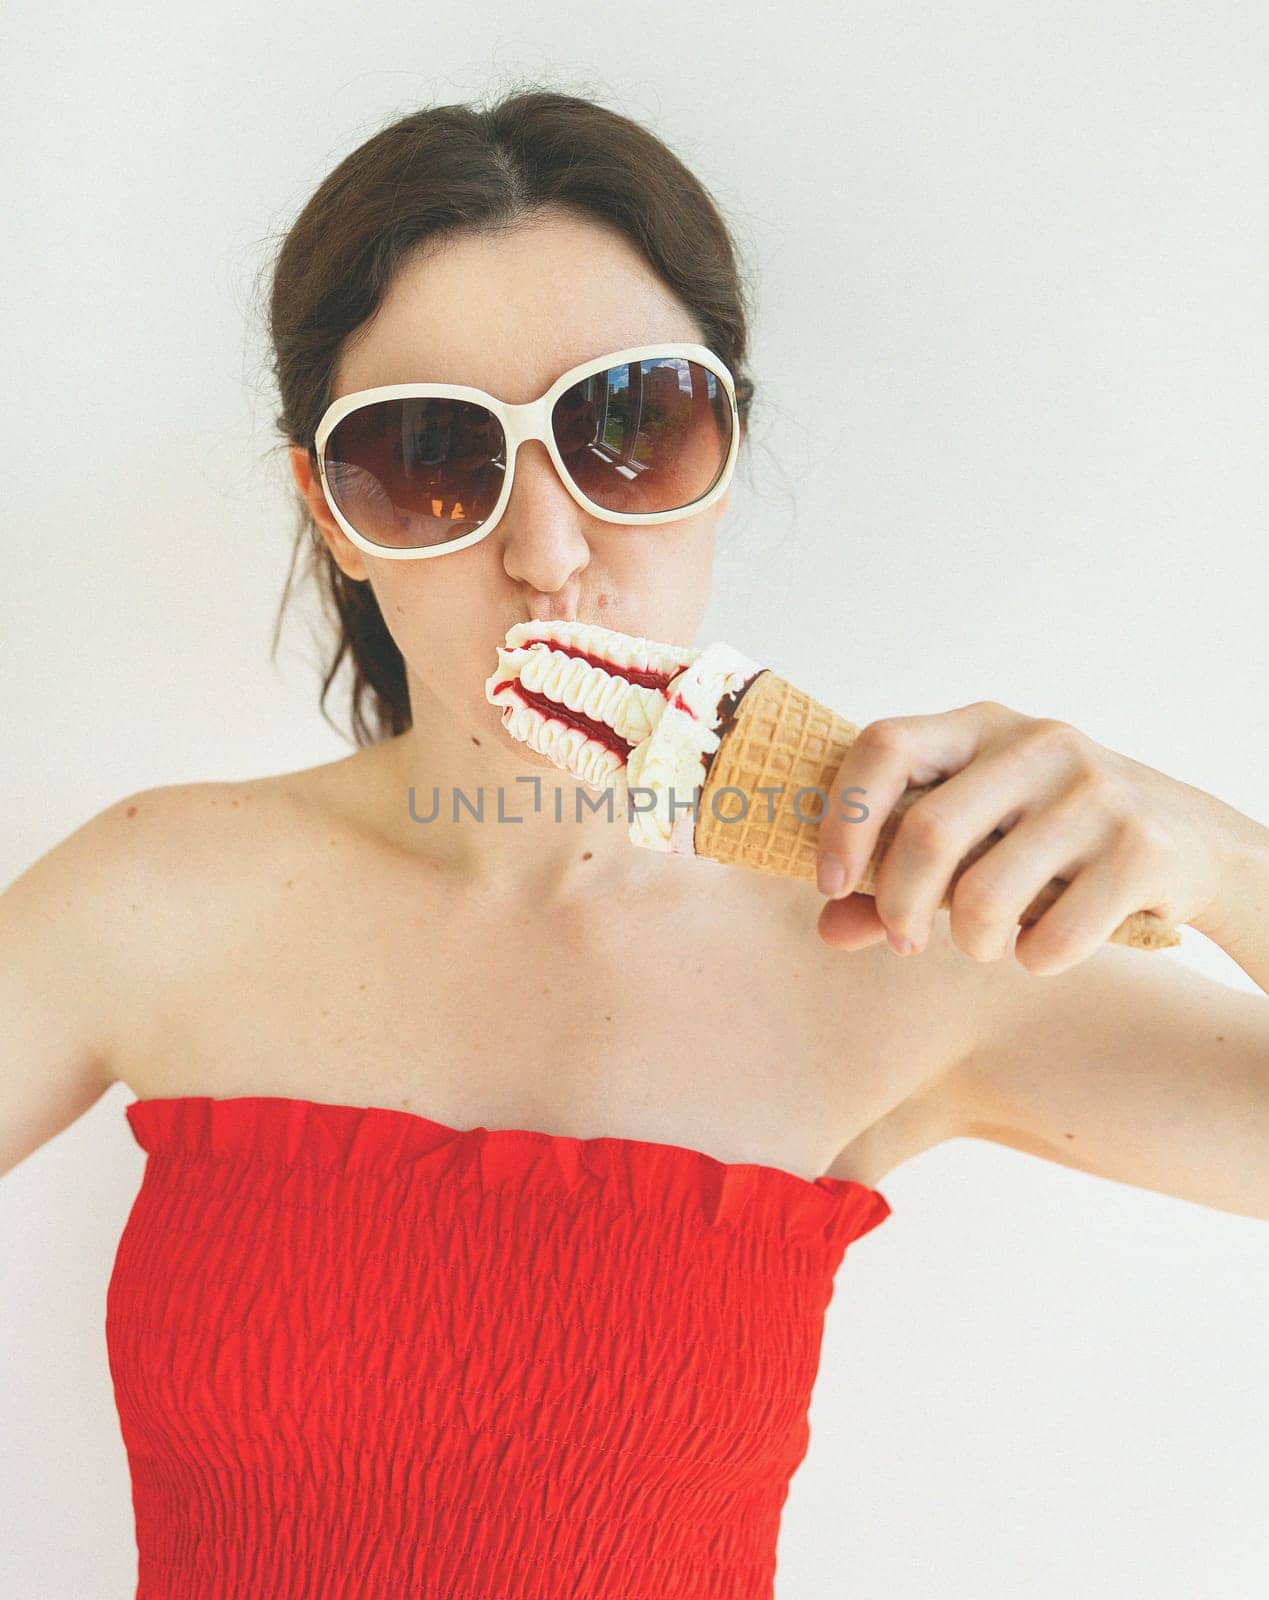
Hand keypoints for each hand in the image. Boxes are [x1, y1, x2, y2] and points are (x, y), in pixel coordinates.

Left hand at [813, 700, 1240, 973]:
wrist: (1195, 842)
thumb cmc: (1057, 839)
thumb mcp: (980, 837)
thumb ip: (898, 877)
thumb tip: (828, 928)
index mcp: (981, 725)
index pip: (884, 745)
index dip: (843, 820)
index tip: (830, 883)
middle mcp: (1037, 743)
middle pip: (926, 832)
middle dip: (899, 906)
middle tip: (905, 941)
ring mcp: (1093, 792)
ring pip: (984, 896)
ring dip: (971, 943)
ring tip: (984, 945)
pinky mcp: (1141, 849)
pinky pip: (1051, 936)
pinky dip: (1034, 959)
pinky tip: (1042, 948)